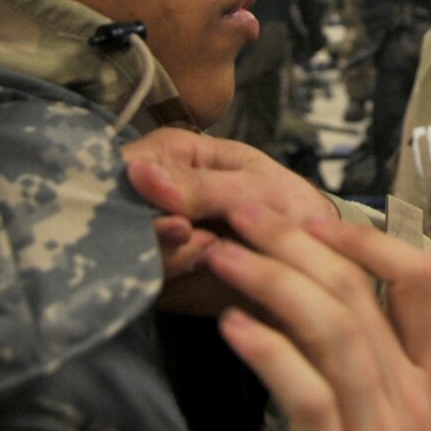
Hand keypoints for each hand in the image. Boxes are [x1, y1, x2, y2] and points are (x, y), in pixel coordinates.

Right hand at [121, 129, 339, 310]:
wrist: (311, 258)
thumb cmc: (287, 205)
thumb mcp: (254, 187)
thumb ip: (200, 186)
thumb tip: (137, 172)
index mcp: (173, 153)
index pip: (127, 164)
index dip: (130, 186)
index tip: (164, 207)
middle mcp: (153, 192)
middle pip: (120, 209)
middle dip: (151, 226)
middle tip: (188, 232)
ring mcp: (152, 234)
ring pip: (130, 246)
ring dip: (168, 252)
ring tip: (210, 245)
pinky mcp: (157, 272)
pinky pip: (147, 276)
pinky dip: (175, 273)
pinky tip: (205, 263)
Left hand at [208, 203, 430, 430]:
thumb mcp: (369, 412)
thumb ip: (347, 360)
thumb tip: (299, 293)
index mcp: (417, 378)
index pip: (420, 283)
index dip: (369, 241)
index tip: (312, 219)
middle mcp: (407, 399)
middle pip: (359, 295)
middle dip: (295, 242)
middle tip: (242, 214)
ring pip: (337, 333)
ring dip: (274, 282)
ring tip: (222, 257)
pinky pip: (310, 396)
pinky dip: (270, 353)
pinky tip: (232, 326)